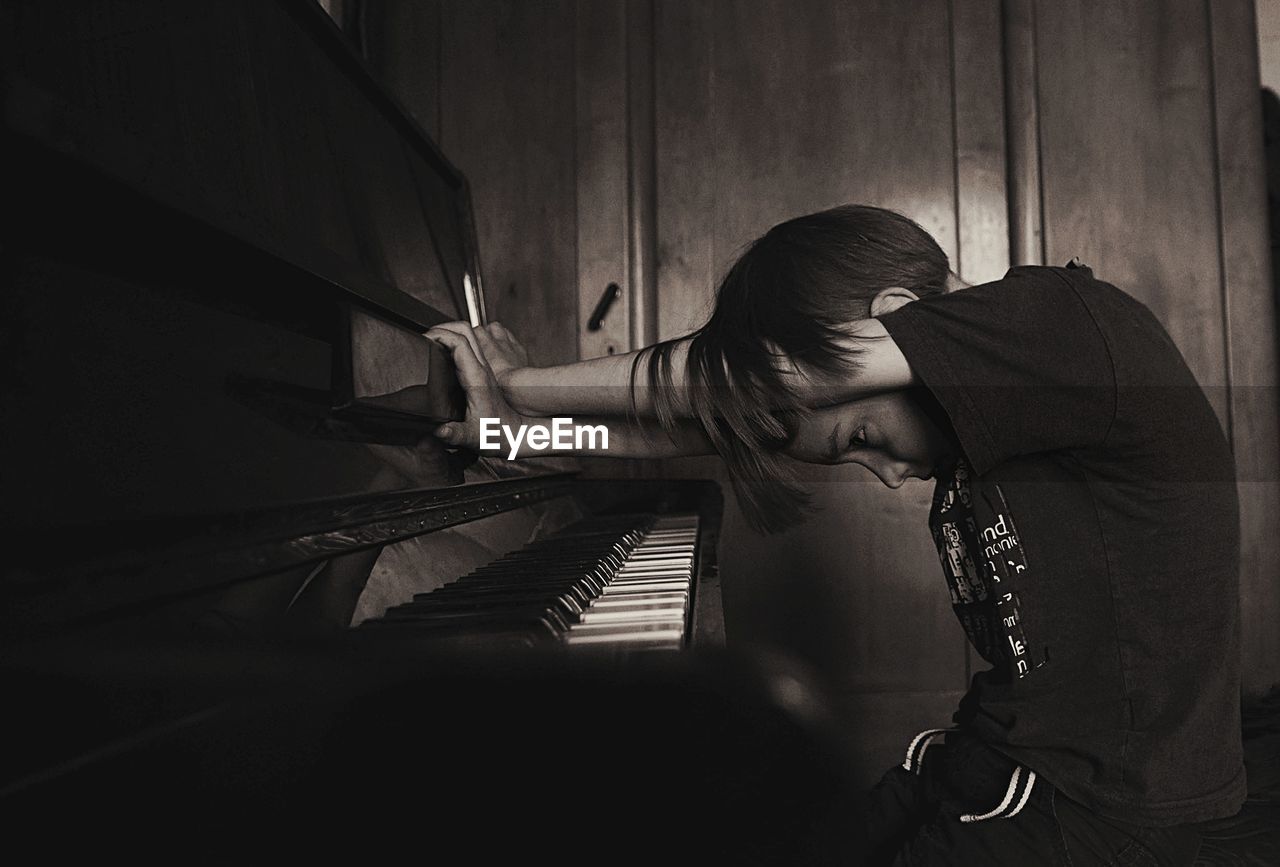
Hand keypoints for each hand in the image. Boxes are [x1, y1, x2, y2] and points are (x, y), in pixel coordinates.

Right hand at [424, 323, 526, 450]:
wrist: (514, 434)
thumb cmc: (496, 434)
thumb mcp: (472, 437)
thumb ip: (455, 434)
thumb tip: (439, 431)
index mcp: (477, 378)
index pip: (460, 343)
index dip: (441, 334)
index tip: (424, 338)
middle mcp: (482, 368)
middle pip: (466, 330)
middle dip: (443, 327)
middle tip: (425, 335)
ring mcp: (484, 368)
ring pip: (469, 335)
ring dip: (449, 332)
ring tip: (431, 341)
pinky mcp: (483, 372)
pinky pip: (470, 346)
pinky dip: (455, 342)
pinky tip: (444, 354)